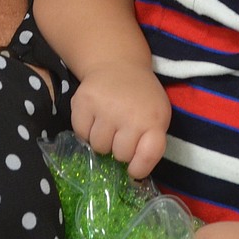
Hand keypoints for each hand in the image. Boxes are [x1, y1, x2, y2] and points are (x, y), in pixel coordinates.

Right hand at [69, 61, 169, 178]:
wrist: (118, 63)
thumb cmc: (141, 97)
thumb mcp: (157, 116)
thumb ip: (150, 142)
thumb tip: (133, 175)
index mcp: (154, 120)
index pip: (146, 157)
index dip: (139, 168)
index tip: (133, 169)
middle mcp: (129, 115)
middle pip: (120, 155)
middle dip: (119, 149)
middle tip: (121, 133)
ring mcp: (105, 107)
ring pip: (99, 147)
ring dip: (102, 141)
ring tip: (107, 124)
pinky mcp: (83, 101)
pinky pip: (81, 134)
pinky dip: (86, 131)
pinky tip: (94, 118)